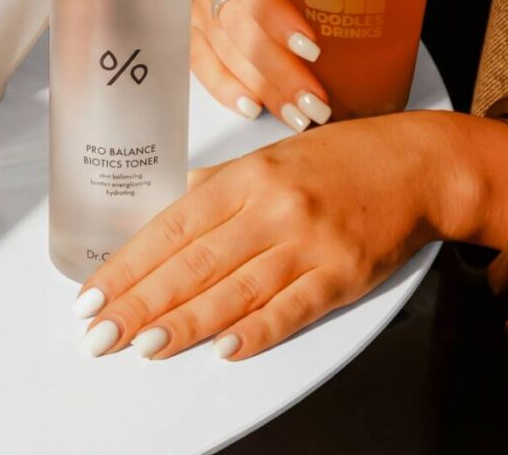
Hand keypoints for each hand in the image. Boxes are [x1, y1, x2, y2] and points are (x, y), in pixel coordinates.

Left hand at [71, 111, 507, 359]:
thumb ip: (215, 187)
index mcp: (244, 177)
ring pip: (235, 289)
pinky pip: (295, 307)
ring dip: (186, 322)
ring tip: (144, 345)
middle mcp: (271, 207)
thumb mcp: (265, 157)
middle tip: (101, 333)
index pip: (171, 228)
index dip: (129, 265)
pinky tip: (224, 349)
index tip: (94, 295)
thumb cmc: (335, 161)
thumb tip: (168, 213)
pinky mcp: (345, 272)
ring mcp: (309, 241)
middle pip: (193, 263)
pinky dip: (258, 330)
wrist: (413, 165)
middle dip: (141, 302)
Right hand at [189, 0, 328, 131]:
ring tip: (301, 117)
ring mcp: (196, 7)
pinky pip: (202, 65)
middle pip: (244, 32)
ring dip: (265, 90)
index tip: (313, 47)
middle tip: (318, 102)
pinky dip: (226, 90)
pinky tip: (254, 108)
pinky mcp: (188, 30)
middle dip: (282, 72)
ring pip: (228, 54)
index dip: (280, 18)